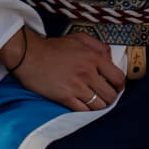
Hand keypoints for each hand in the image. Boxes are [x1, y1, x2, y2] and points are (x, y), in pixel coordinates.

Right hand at [5, 29, 125, 112]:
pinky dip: (86, 111)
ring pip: (99, 105)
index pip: (118, 77)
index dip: (120, 86)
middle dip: (110, 98)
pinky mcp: (64, 97)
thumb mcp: (78, 38)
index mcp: (93, 57)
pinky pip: (83, 110)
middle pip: (110, 94)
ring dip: (99, 106)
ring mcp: (76, 86)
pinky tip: (83, 106)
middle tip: (105, 97)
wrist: (29, 55)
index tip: (116, 88)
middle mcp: (87, 72)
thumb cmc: (53, 47)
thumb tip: (110, 57)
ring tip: (94, 102)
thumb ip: (97, 46)